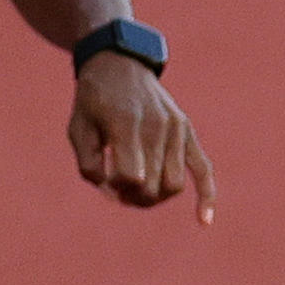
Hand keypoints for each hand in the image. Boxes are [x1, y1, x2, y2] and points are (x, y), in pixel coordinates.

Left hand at [72, 50, 211, 221]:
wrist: (119, 63)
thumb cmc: (94, 98)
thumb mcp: (77, 128)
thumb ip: (89, 164)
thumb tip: (111, 191)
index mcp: (126, 124)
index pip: (130, 177)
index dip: (115, 187)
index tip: (105, 179)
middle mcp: (156, 126)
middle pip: (154, 186)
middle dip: (134, 197)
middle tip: (119, 190)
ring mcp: (176, 129)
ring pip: (175, 184)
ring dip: (157, 198)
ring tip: (140, 192)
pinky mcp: (187, 131)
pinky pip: (204, 169)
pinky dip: (206, 196)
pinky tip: (204, 221)